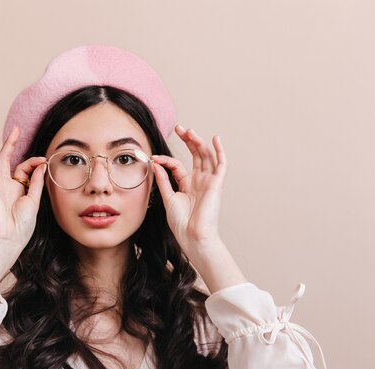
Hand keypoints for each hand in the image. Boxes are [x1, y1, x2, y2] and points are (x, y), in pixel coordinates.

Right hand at [0, 126, 45, 249]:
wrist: (9, 239)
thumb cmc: (21, 225)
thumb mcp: (34, 199)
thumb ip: (37, 181)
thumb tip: (42, 164)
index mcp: (16, 188)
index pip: (23, 167)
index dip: (34, 161)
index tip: (44, 160)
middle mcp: (4, 184)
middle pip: (6, 158)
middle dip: (9, 143)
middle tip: (14, 128)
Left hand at [151, 125, 226, 247]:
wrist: (192, 235)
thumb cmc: (181, 222)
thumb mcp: (168, 197)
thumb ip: (163, 180)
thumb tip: (155, 163)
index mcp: (187, 184)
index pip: (177, 165)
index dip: (165, 159)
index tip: (154, 158)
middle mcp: (199, 180)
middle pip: (194, 155)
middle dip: (187, 140)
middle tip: (178, 128)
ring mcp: (208, 181)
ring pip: (205, 156)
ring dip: (198, 142)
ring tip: (189, 130)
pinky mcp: (216, 184)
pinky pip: (221, 165)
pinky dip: (220, 151)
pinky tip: (215, 139)